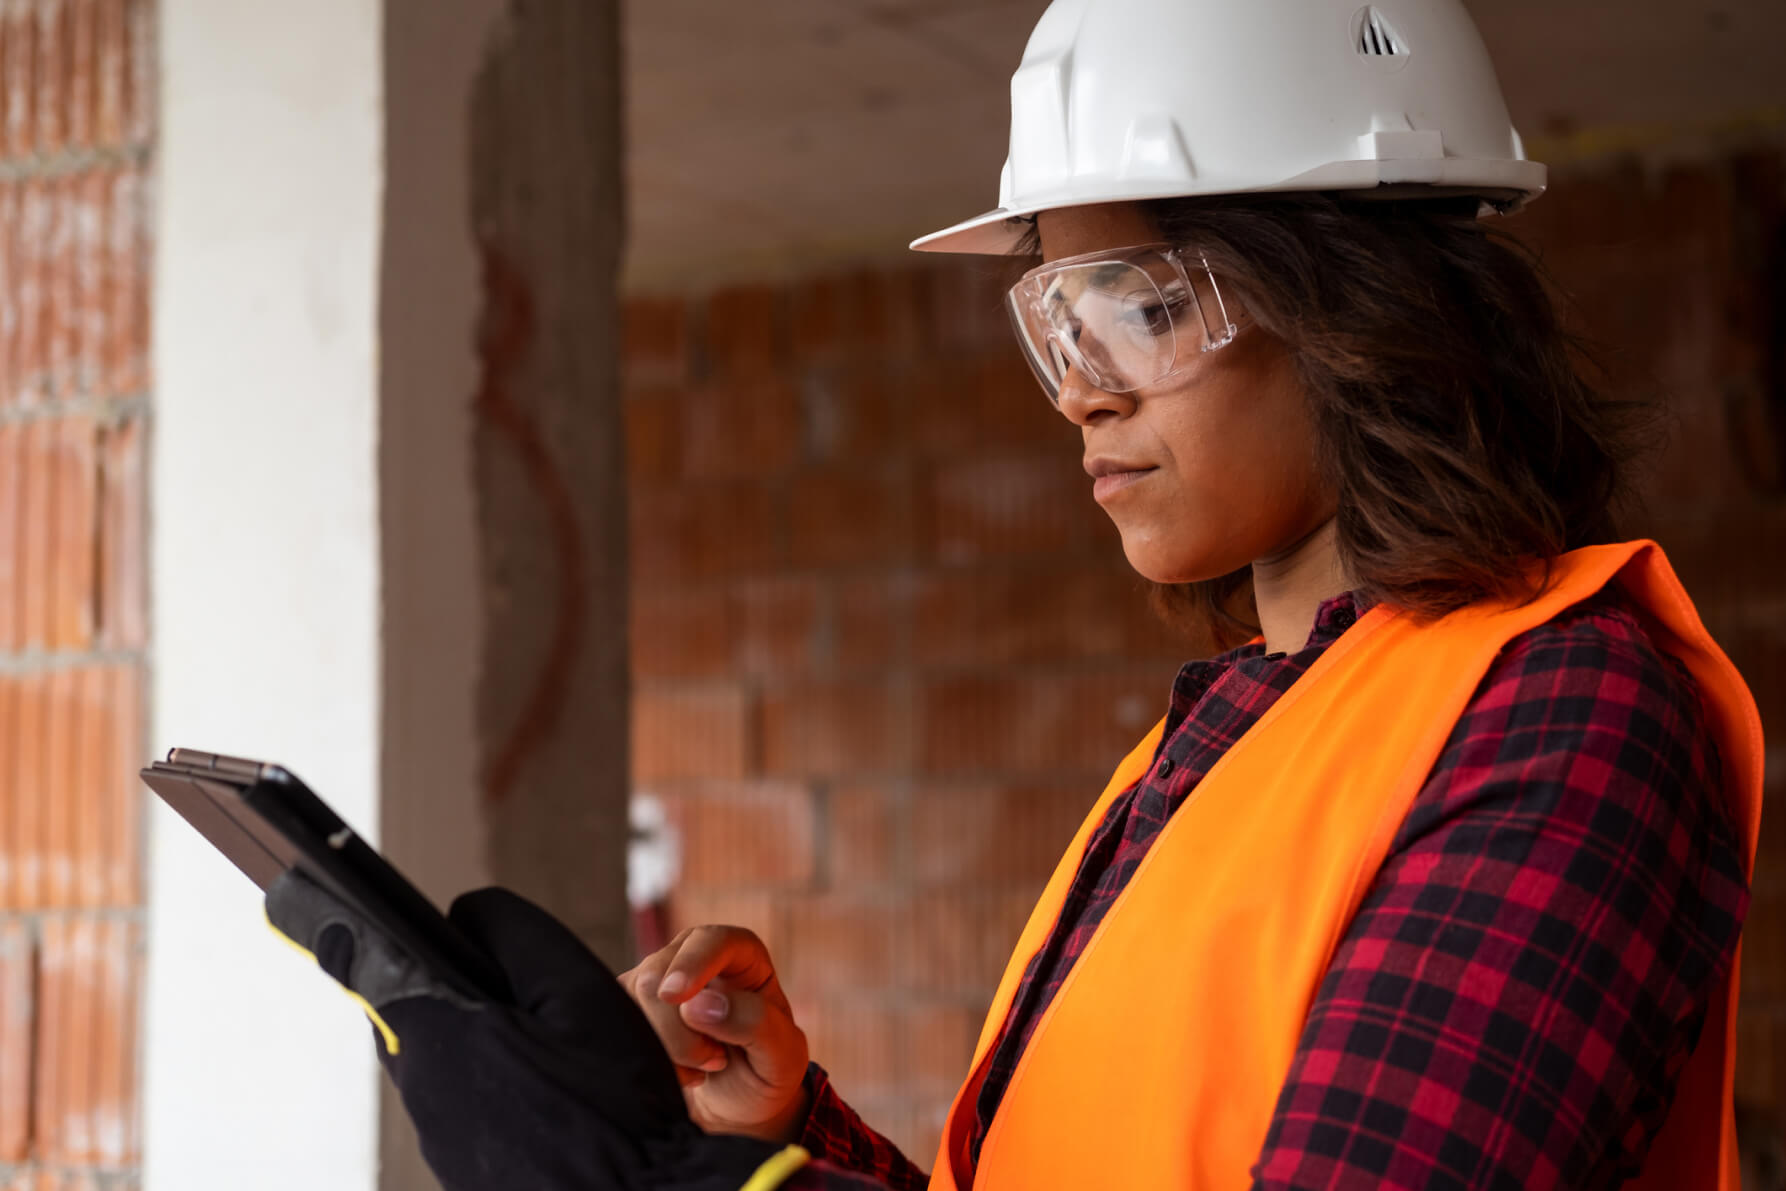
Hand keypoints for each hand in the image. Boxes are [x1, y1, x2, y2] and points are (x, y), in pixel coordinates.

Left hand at [264, 871, 810, 1190]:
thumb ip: (512, 933)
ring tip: (557, 1049)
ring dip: (481, 1036)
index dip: (349, 927)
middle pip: (414, 1008)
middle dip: (457, 985)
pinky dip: (496, 1082)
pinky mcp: (461, 1167)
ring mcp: (439, 1137)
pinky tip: (555, 1093)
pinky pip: (464, 1101)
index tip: (318, 902)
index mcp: (437, 1034)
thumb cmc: (615, 1101)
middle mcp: (420, 1090)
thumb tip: (464, 911)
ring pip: (442, 1057)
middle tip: (530, 992)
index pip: (365, 963)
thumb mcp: (577, 987)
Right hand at [620, 927, 811, 1142]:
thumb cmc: (766, 1068)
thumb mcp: (781, 1052)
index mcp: (740, 953)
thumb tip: (694, 1004)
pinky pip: (619, 1022)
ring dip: (665, 1046)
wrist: (739, 1098)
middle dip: (678, 1030)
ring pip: (634, 998)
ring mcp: (659, 977)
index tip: (677, 998)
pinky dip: (647, 1055)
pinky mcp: (631, 1004)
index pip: (712, 940)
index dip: (693, 963)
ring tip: (702, 1065)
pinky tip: (676, 1071)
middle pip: (659, 972)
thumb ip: (752, 1022)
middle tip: (714, 1059)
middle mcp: (695, 954)